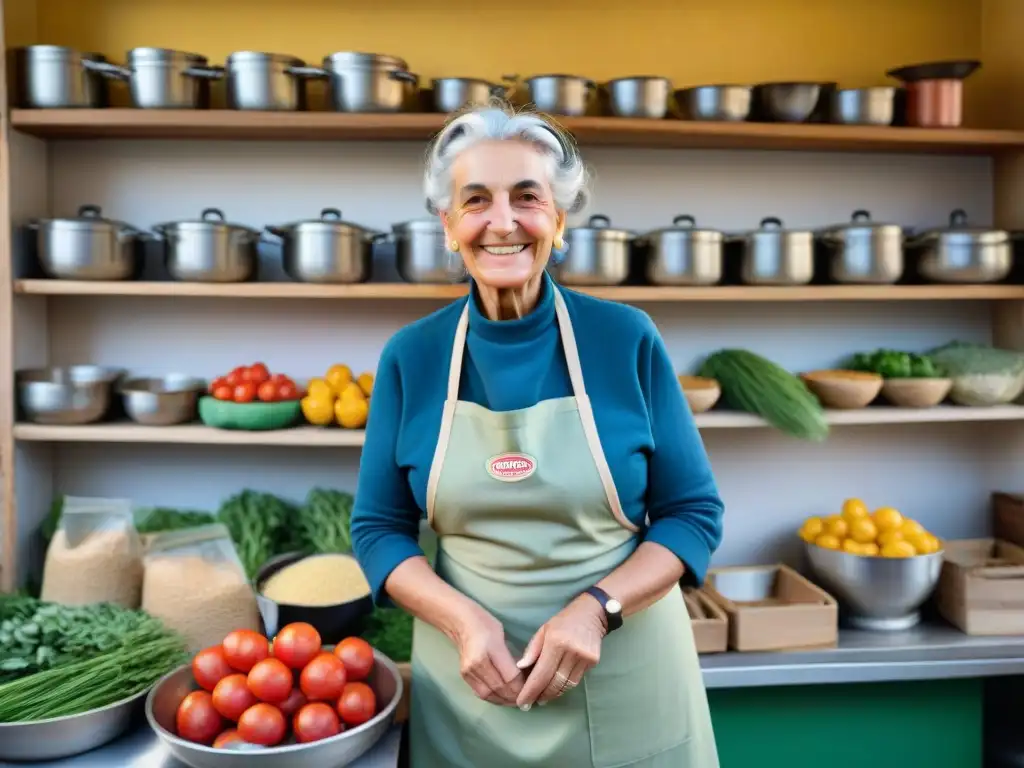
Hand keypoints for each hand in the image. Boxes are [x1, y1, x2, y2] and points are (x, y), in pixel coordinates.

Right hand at [452, 603, 524, 705]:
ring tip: (517, 701)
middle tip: (528, 700)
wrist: (461, 622)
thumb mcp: (503, 636)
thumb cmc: (485, 624)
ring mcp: (468, 672)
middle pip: (499, 688)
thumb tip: (524, 677)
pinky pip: (481, 693)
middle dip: (515, 697)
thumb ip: (512, 657)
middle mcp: (476, 664)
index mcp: (488, 651)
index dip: (522, 687)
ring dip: (504, 701)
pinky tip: (503, 698)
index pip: (509, 676)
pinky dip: (494, 698)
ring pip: (489, 695)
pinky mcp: (464, 677)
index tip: (533, 690)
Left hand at [515, 594, 605, 709]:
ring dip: (552, 695)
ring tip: (541, 698)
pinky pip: (575, 681)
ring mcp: (584, 658)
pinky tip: (555, 689)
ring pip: (566, 686)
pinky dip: (563, 687)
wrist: (592, 613)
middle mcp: (571, 652)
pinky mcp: (593, 663)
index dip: (530, 691)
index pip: (541, 674)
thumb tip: (520, 668)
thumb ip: (532, 650)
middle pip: (554, 683)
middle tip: (530, 703)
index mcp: (555, 642)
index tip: (522, 702)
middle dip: (540, 696)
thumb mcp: (543, 630)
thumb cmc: (563, 621)